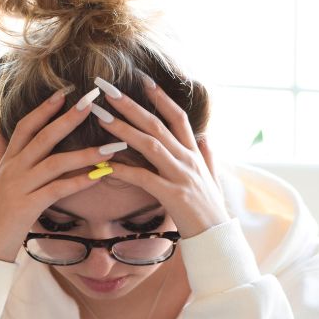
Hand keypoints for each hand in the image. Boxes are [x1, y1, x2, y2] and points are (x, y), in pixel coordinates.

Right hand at [0, 90, 109, 261]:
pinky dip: (79, 181)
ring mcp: (20, 187)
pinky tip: (99, 176)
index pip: (26, 126)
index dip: (44, 108)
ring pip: (55, 163)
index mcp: (8, 161)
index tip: (63, 92)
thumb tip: (0, 129)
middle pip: (43, 136)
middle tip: (91, 101)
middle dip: (68, 118)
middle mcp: (13, 169)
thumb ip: (1, 152)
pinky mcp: (28, 206)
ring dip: (85, 153)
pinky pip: (58, 190)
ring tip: (111, 146)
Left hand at [94, 81, 228, 237]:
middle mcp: (188, 160)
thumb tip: (205, 136)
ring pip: (150, 145)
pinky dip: (124, 169)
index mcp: (196, 154)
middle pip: (157, 125)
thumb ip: (208, 156)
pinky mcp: (172, 195)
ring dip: (123, 129)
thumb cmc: (211, 210)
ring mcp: (181, 176)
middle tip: (107, 89)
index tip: (143, 80)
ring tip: (101, 116)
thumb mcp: (213, 178)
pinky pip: (144, 177)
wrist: (217, 238)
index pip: (179, 117)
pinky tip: (105, 164)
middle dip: (131, 105)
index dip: (161, 98)